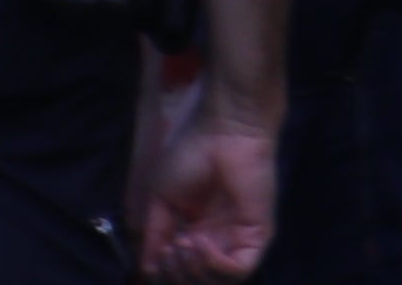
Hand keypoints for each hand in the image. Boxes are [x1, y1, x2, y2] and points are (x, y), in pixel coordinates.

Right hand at [138, 76, 275, 281]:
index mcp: (194, 230)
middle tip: (168, 251)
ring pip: (219, 280)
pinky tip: (201, 243)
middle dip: (177, 274)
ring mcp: (237, 240)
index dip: (165, 270)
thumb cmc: (189, 155)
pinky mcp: (255, 238)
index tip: (155, 256)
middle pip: (198, 279)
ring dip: (195, 271)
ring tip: (183, 244)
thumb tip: (146, 269)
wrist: (222, 132)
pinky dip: (216, 265)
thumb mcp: (161, 198)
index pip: (181, 267)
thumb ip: (155, 234)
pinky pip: (239, 270)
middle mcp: (216, 240)